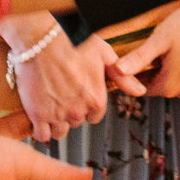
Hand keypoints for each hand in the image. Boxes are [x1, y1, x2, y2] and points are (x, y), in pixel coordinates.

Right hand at [13, 24, 130, 138]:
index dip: (86, 107)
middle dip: (70, 112)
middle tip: (62, 95)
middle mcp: (79, 111)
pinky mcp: (38, 116)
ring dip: (55, 122)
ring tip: (50, 104)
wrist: (43, 43)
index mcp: (96, 99)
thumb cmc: (74, 44)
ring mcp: (58, 115)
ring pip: (59, 132)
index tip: (78, 96)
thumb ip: (123, 77)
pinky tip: (39, 116)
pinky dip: (40, 129)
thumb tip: (141, 91)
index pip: (94, 117)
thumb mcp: (104, 55)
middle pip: (76, 122)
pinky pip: (41, 135)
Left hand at [113, 2, 179, 98]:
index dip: (144, 73)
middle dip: (162, 71)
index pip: (146, 87)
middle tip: (166, 49)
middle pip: (165, 86)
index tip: (147, 57)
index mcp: (169, 85)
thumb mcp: (160, 39)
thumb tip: (116, 70)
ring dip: (179, 71)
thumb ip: (138, 58)